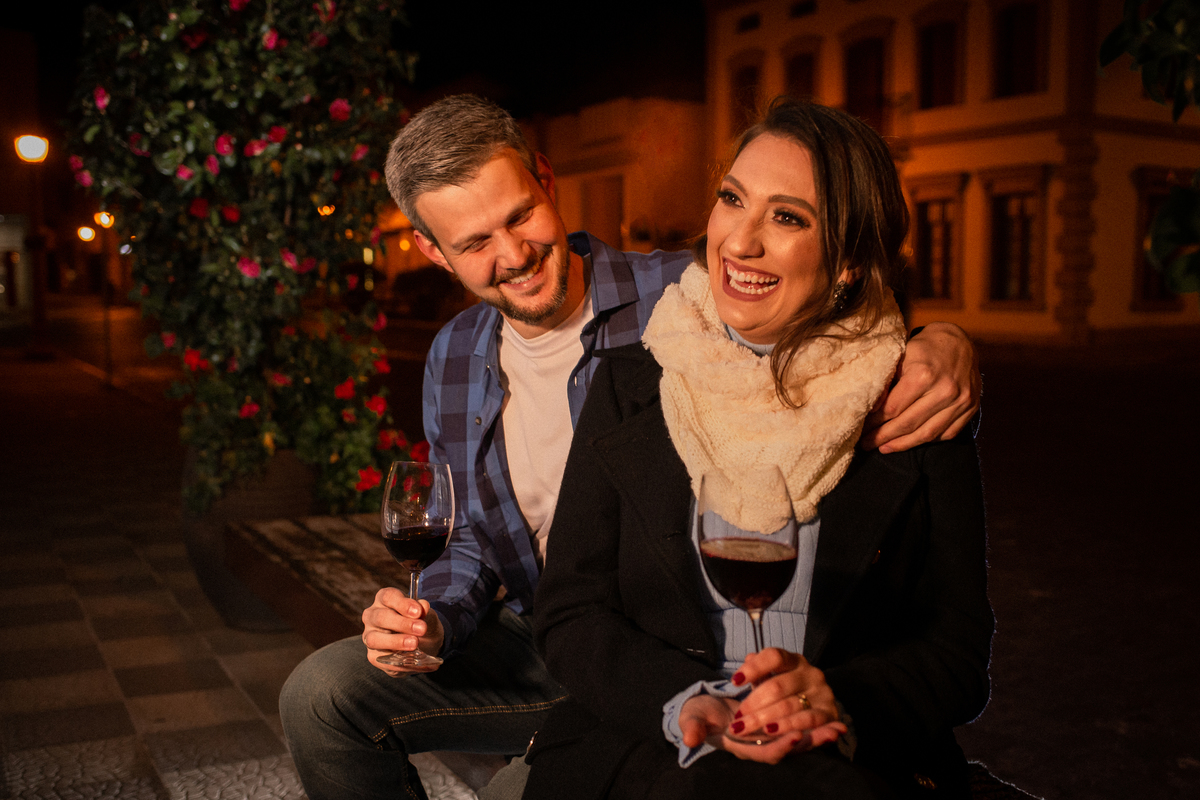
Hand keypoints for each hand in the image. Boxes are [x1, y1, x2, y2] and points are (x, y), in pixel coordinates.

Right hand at [360, 587, 444, 674]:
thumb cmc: (421, 623)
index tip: (418, 612)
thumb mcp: (428, 616)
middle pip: (381, 617)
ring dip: (395, 642)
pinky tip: (413, 661)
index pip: (388, 596)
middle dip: (403, 624)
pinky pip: (380, 659)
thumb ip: (426, 612)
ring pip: (374, 639)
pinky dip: (398, 662)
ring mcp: (370, 635)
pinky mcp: (372, 655)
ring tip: (414, 644)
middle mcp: (373, 615)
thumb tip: (423, 607)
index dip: (403, 604)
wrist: (424, 644)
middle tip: (422, 629)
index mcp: (385, 600)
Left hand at [721, 649, 846, 762]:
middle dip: (753, 703)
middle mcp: (810, 673)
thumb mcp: (770, 678)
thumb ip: (758, 669)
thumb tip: (749, 658)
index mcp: (794, 660)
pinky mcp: (829, 713)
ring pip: (788, 706)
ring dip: (764, 719)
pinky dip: (787, 726)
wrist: (814, 711)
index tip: (735, 681)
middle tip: (737, 717)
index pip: (774, 656)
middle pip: (776, 686)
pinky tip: (770, 731)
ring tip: (744, 728)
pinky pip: (806, 720)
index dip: (754, 668)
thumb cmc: (784, 694)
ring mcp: (822, 693)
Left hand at [860, 322, 980, 453]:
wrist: (959, 341)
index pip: (893, 408)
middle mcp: (945, 390)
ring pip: (928, 434)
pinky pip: (947, 433)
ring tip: (886, 448)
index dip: (875, 422)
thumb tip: (872, 410)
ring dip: (904, 444)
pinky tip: (912, 441)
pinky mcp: (971, 408)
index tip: (863, 429)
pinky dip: (928, 440)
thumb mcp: (900, 356)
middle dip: (885, 437)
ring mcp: (961, 401)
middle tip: (868, 444)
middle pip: (908, 424)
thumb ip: (886, 383)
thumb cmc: (924, 348)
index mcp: (923, 375)